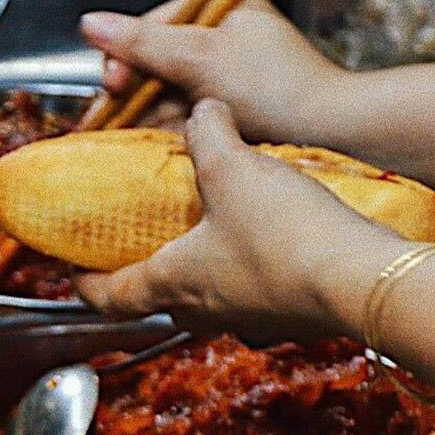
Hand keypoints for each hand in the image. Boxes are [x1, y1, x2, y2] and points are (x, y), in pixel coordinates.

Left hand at [72, 100, 407, 340]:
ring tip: (206, 238)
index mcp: (172, 284)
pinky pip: (253, 300)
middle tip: (140, 248)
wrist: (362, 281)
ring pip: (206, 303)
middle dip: (143, 276)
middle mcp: (202, 313)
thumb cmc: (286, 235)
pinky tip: (265, 246)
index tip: (73, 272)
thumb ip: (209, 136)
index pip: (108, 298)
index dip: (83, 285)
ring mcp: (246, 323)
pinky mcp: (285, 320)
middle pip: (156, 302)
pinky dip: (247, 277)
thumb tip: (201, 111)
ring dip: (199, 275)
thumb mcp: (235, 169)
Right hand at [81, 0, 344, 144]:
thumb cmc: (271, 88)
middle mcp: (225, 43)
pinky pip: (185, 120)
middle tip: (110, 119)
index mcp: (224, 12)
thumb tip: (88, 22)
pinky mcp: (231, 116)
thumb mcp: (198, 58)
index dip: (125, 54)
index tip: (111, 84)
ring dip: (145, 117)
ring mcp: (228, 81)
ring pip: (167, 96)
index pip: (155, 25)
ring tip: (126, 139)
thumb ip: (140, 42)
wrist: (327, 134)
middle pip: (157, 63)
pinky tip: (151, 148)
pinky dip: (167, 133)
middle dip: (133, 91)